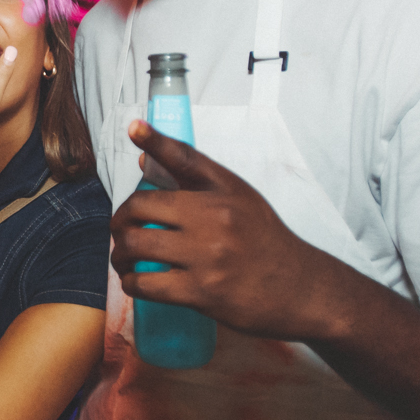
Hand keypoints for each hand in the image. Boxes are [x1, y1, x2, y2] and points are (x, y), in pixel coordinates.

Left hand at [111, 120, 339, 339]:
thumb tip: (144, 160)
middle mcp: (215, 219)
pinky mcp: (201, 292)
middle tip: (121, 230)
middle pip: (141, 207)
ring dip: (119, 255)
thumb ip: (194, 177)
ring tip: (123, 259)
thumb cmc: (265, 240)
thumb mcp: (240, 198)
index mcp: (223, 192)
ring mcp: (207, 256)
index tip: (133, 128)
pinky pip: (146, 284)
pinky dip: (131, 283)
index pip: (182, 157)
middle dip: (120, 221)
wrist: (299, 288)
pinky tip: (136, 281)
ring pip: (136, 247)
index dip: (154, 140)